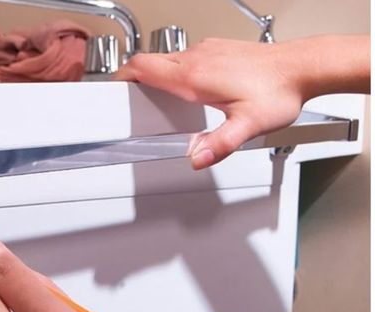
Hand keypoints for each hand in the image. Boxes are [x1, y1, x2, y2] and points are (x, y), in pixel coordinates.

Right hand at [114, 36, 369, 168]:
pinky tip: (191, 87)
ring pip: (167, 58)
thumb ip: (220, 143)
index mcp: (195, 76)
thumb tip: (195, 157)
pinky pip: (185, 56)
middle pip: (149, 61)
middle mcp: (197, 58)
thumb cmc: (278, 91)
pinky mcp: (218, 49)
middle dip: (135, 78)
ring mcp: (207, 51)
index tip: (115, 88)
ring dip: (157, 74)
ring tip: (160, 96)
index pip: (143, 67)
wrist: (302, 67)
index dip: (123, 77)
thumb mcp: (249, 125)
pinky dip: (176, 70)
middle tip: (133, 97)